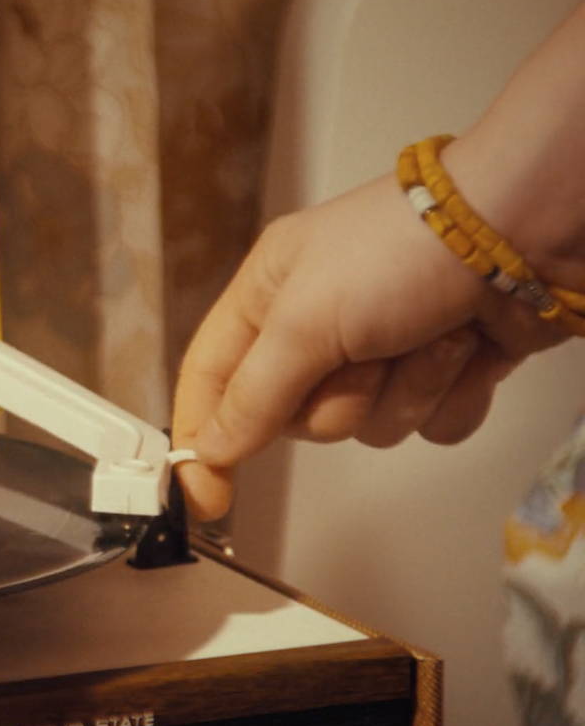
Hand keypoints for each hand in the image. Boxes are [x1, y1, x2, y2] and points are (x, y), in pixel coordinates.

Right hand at [171, 168, 566, 519]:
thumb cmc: (400, 252)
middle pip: (298, 418)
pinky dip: (452, 395)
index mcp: (268, 296)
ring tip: (432, 336)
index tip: (204, 496)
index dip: (202, 437)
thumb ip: (254, 395)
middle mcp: (318, 325)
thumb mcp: (304, 320)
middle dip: (340, 399)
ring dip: (406, 391)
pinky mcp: (442, 369)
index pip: (212, 379)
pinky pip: (429, 426)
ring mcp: (384, 349)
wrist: (522, 229)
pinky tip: (468, 349)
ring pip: (368, 427)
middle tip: (366, 355)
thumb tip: (209, 449)